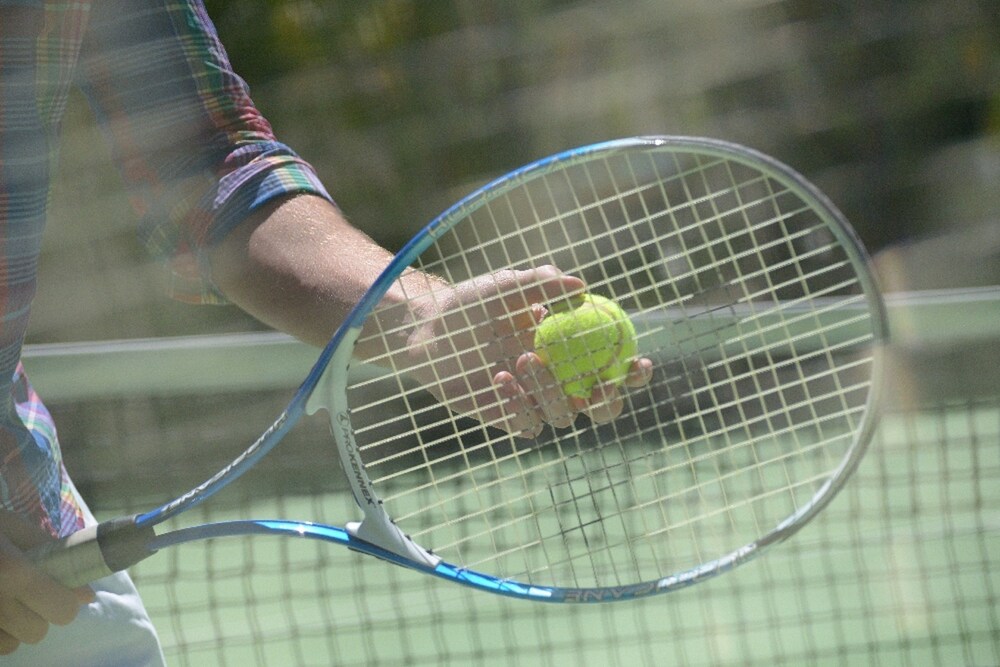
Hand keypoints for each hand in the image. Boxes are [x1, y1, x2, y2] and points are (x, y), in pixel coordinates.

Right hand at [0, 511, 94, 654]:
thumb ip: (55, 555)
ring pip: (12, 644)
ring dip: (13, 627)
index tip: (58, 590)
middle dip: (38, 614)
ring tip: (2, 599)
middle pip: (37, 632)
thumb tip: (86, 593)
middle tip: (26, 594)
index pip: (61, 610)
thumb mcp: (13, 526)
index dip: (64, 601)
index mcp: (12, 570)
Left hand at [400, 265, 652, 437]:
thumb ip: (542, 283)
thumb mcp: (507, 285)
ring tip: (522, 359)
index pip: (617, 365)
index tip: (639, 360)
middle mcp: (561, 380)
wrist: (428, 329)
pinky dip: (520, 404)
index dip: (635, 370)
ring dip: (552, 390)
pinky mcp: (509, 419)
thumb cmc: (473, 302)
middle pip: (602, 405)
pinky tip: (500, 379)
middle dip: (609, 401)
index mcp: (574, 349)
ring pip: (564, 415)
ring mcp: (536, 402)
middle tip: (598, 386)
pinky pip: (529, 424)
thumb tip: (581, 286)